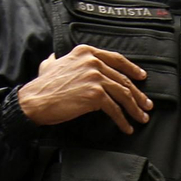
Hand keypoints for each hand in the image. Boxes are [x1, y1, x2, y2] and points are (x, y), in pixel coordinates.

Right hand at [17, 46, 150, 133]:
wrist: (35, 100)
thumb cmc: (42, 86)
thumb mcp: (51, 64)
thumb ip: (58, 59)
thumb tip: (55, 58)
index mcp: (86, 52)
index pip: (116, 59)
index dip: (132, 69)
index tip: (142, 78)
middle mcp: (93, 62)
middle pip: (123, 79)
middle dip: (138, 95)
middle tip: (146, 105)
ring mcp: (95, 77)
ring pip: (123, 94)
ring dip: (135, 108)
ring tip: (142, 118)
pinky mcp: (95, 94)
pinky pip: (114, 109)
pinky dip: (123, 120)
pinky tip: (127, 127)